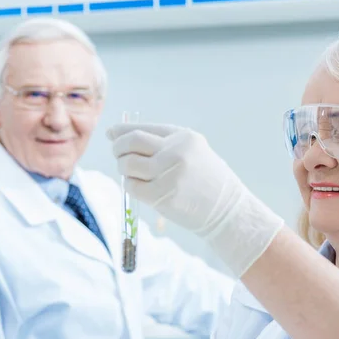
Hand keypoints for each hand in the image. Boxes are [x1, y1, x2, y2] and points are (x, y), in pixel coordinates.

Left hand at [107, 123, 283, 276]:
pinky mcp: (162, 195)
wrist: (226, 209)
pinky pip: (132, 186)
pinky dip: (130, 185)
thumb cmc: (206, 179)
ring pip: (128, 164)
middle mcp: (175, 151)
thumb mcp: (192, 151)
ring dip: (123, 167)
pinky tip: (138, 186)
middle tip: (117, 154)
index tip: (111, 134)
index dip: (122, 131)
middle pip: (131, 142)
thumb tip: (119, 135)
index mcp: (182, 137)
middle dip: (118, 147)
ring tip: (131, 172)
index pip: (143, 128)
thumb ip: (162, 142)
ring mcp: (168, 174)